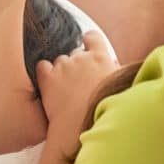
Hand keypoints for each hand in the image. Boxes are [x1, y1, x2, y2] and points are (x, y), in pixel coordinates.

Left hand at [36, 30, 115, 162]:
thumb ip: (117, 72)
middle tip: (82, 82)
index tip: (89, 48)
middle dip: (78, 64)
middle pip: (76, 53)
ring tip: (69, 90)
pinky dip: (45, 73)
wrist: (85, 127)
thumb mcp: (121, 86)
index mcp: (101, 58)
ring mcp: (63, 67)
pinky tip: (50, 84)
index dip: (89, 41)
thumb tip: (115, 65)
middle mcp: (80, 58)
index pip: (92, 37)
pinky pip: (42, 66)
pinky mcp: (48, 79)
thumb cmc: (108, 110)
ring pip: (60, 61)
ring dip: (63, 70)